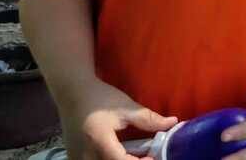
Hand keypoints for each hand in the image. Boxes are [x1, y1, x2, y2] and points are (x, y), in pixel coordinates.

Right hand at [58, 78, 176, 159]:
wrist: (73, 93)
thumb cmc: (101, 98)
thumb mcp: (126, 107)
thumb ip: (148, 119)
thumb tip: (172, 123)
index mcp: (100, 143)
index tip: (154, 158)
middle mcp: (86, 156)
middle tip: (147, 156)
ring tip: (134, 154)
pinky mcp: (74, 159)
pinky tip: (119, 154)